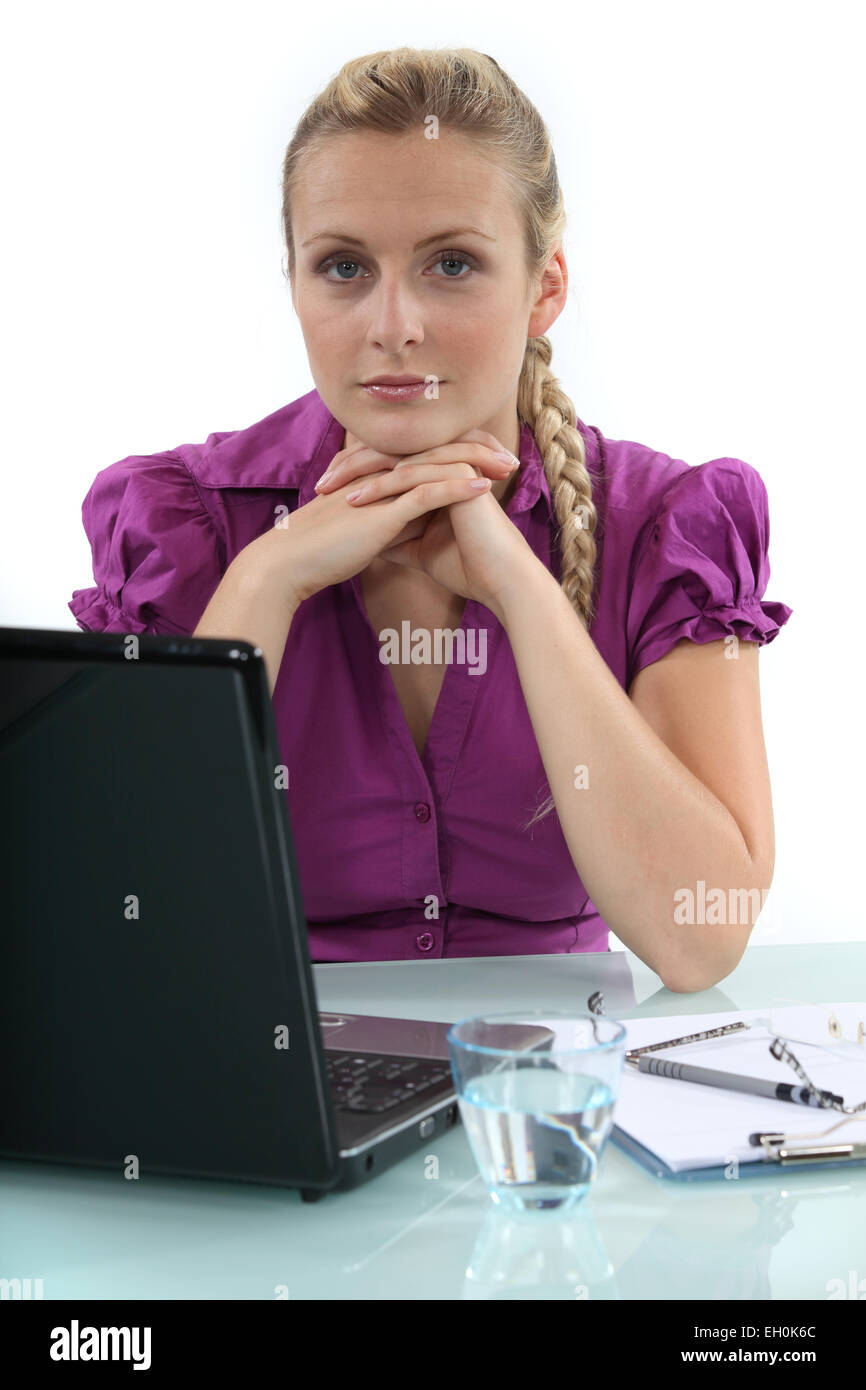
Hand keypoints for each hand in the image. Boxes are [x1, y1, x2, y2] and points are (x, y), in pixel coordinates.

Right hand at [254, 438, 496, 605]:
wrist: (288, 563)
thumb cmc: (319, 553)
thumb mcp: (361, 532)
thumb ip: (385, 523)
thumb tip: (407, 530)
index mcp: (377, 476)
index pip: (426, 455)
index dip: (460, 454)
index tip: (491, 461)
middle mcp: (381, 474)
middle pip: (437, 451)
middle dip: (478, 450)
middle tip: (511, 456)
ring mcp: (381, 489)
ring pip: (437, 466)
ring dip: (477, 464)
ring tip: (508, 466)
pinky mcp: (382, 510)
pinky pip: (425, 493)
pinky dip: (457, 489)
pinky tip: (484, 488)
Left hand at [341, 430, 541, 617]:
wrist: (501, 583)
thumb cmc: (466, 568)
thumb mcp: (418, 550)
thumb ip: (394, 537)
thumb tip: (366, 540)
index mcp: (440, 475)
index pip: (390, 463)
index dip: (356, 475)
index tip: (324, 493)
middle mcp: (448, 464)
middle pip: (390, 454)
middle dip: (351, 467)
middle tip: (319, 484)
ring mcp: (457, 465)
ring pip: (399, 460)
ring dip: (360, 474)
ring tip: (328, 490)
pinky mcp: (463, 475)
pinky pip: (415, 474)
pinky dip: (384, 487)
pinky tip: (357, 499)